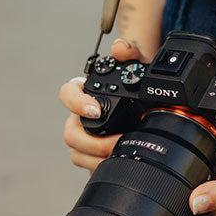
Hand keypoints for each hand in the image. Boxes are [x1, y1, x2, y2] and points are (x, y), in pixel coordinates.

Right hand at [60, 39, 145, 172]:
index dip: (76, 103)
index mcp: (85, 92)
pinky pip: (88, 164)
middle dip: (92, 142)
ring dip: (96, 157)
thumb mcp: (137, 64)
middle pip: (70, 132)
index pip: (67, 93)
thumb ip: (129, 52)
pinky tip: (118, 164)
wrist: (147, 101)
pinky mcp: (92, 153)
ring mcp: (84, 136)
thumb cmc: (135, 81)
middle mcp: (80, 115)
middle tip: (117, 141)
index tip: (95, 111)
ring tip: (119, 154)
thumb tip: (120, 49)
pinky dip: (101, 166)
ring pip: (77, 152)